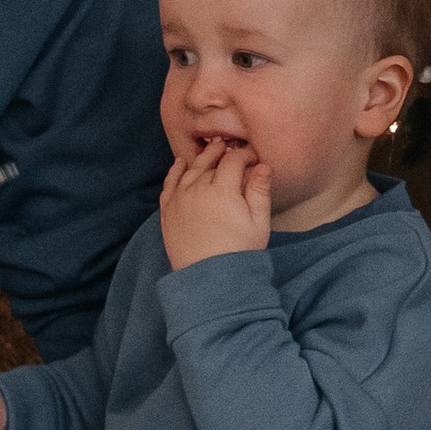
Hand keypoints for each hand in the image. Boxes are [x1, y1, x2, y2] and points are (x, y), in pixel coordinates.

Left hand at [159, 138, 271, 268]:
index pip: (232, 161)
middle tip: (231, 148)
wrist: (210, 281)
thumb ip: (260, 190)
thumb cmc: (239, 253)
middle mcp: (197, 190)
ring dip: (201, 159)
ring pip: (190, 170)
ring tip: (210, 152)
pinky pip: (169, 184)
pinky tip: (181, 163)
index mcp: (222, 191)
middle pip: (209, 161)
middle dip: (222, 152)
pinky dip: (175, 171)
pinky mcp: (167, 212)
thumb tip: (263, 165)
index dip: (244, 155)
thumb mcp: (259, 223)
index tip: (253, 158)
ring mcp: (179, 200)